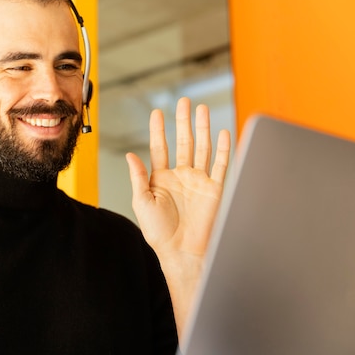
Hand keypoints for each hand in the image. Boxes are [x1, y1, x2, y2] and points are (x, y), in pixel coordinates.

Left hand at [125, 97, 229, 340]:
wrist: (182, 252)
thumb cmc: (159, 233)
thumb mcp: (142, 202)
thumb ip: (138, 177)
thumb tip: (130, 155)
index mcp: (161, 178)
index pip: (160, 146)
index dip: (158, 129)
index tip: (157, 112)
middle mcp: (181, 176)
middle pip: (183, 141)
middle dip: (183, 121)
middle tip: (184, 102)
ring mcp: (199, 181)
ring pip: (202, 147)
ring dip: (203, 128)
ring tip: (202, 110)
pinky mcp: (215, 189)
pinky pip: (220, 164)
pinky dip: (223, 148)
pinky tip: (223, 132)